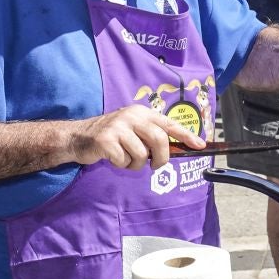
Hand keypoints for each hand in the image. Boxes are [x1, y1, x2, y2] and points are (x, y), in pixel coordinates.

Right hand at [64, 104, 202, 169]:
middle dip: (161, 158)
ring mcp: (118, 127)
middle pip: (159, 140)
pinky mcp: (105, 140)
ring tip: (126, 159)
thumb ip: (152, 135)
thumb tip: (177, 149)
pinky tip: (113, 158)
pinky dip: (121, 165)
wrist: (78, 137)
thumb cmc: (112, 136)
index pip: (169, 123)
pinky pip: (123, 160)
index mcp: (141, 113)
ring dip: (135, 164)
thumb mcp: (133, 129)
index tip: (200, 145)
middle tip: (155, 165)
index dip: (186, 135)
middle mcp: (131, 116)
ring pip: (141, 154)